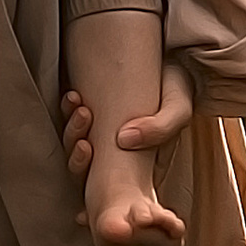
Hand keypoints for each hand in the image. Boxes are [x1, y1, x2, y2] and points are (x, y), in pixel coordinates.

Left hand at [59, 61, 196, 186]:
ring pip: (75, 147)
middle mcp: (119, 154)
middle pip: (85, 170)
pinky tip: (72, 96)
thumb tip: (124, 140)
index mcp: (139, 165)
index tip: (87, 156)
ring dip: (71, 130)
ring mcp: (104, 135)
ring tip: (78, 105)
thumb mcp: (178, 110)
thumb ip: (160, 129)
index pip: (107, 188)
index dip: (89, 180)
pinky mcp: (94, 113)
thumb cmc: (177, 87)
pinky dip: (67, 110)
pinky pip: (70, 121)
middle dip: (77, 154)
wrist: (173, 57)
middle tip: (85, 128)